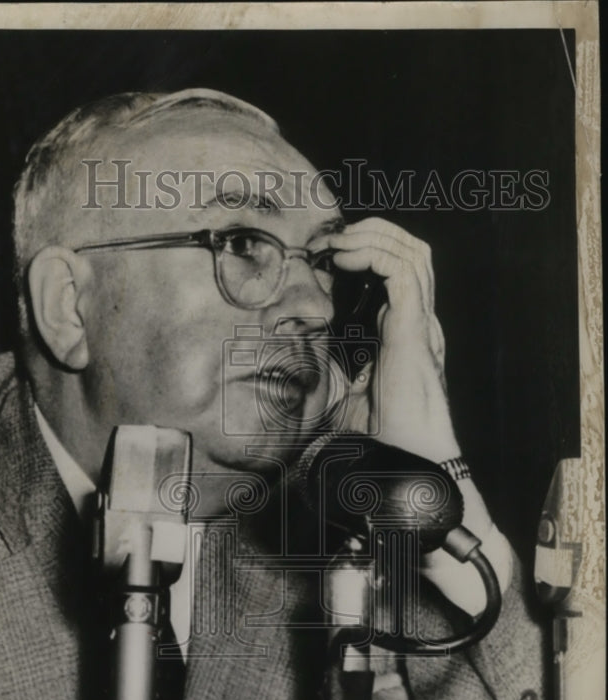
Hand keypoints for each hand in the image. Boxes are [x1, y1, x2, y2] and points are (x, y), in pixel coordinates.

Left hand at [321, 218, 508, 610]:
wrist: (404, 461)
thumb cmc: (379, 440)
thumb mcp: (341, 400)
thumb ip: (327, 381)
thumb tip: (285, 387)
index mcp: (402, 332)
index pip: (395, 273)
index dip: (367, 252)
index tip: (327, 252)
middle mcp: (416, 321)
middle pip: (410, 251)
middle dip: (373, 233)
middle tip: (332, 237)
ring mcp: (418, 323)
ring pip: (412, 252)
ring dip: (374, 236)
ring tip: (338, 239)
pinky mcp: (413, 329)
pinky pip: (403, 272)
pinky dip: (375, 254)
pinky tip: (344, 256)